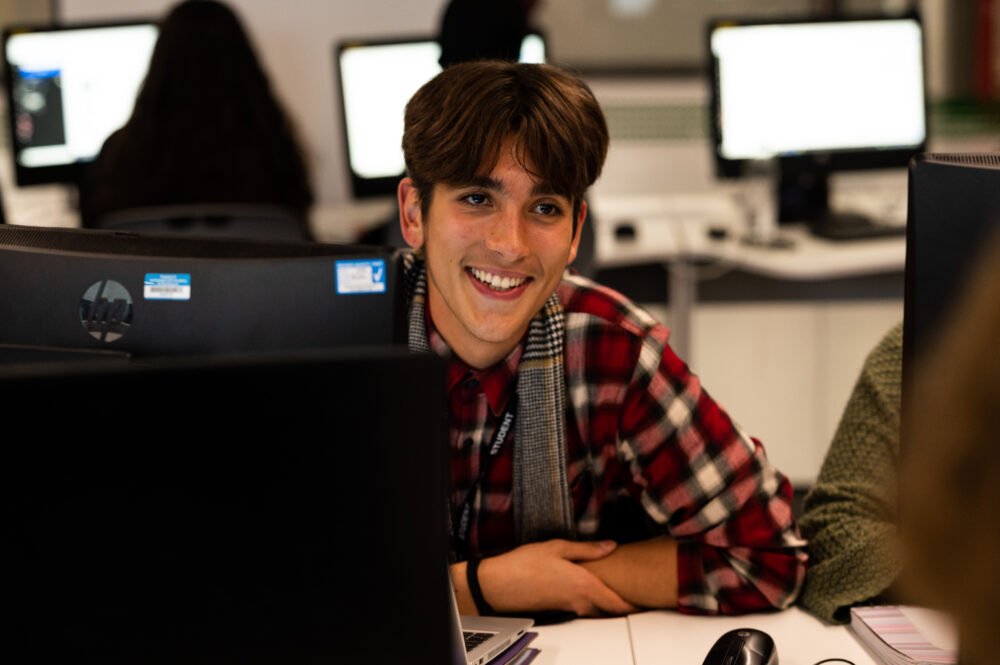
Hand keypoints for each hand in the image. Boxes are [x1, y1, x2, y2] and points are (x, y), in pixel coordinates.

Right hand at [477, 539, 638, 616]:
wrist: (498, 585)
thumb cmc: (523, 565)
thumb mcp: (557, 547)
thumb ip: (587, 549)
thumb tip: (610, 546)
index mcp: (584, 585)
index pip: (618, 602)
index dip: (635, 604)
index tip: (647, 598)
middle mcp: (580, 601)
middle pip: (611, 610)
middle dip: (627, 605)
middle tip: (639, 594)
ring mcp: (569, 607)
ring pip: (598, 611)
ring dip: (610, 604)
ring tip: (620, 591)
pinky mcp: (559, 609)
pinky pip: (584, 609)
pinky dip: (594, 603)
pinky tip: (591, 591)